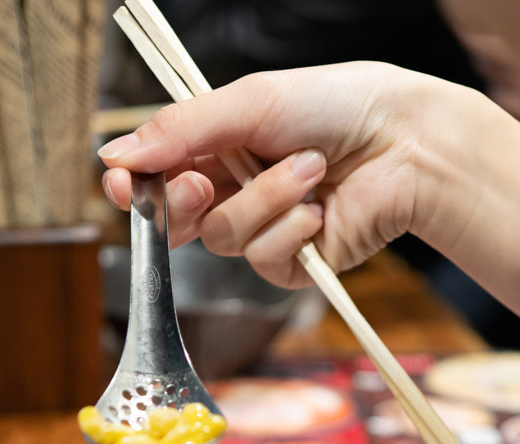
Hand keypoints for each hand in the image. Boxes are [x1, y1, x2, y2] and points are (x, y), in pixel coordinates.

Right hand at [98, 63, 492, 287]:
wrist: (405, 142)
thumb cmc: (336, 106)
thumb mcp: (250, 102)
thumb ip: (180, 131)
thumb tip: (114, 154)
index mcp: (219, 149)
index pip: (157, 177)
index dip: (134, 186)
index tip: (121, 183)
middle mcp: (235, 192)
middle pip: (177, 219)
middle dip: (185, 203)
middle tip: (204, 184)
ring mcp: (264, 230)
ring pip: (223, 238)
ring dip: (265, 200)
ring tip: (309, 169)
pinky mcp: (293, 264)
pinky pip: (263, 259)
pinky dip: (291, 229)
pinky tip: (320, 208)